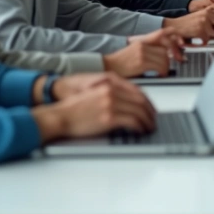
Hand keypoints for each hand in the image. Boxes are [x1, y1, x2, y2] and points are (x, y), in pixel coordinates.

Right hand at [31, 75, 155, 141]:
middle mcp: (112, 91)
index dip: (147, 101)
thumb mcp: (94, 93)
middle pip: (141, 100)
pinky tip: (141, 130)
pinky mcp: (108, 118)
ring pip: (139, 111)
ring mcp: (111, 104)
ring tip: (149, 127)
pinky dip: (140, 126)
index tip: (150, 108)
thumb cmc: (74, 109)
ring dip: (147, 121)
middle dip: (150, 112)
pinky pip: (132, 121)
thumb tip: (128, 103)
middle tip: (153, 119)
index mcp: (109, 84)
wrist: (60, 116)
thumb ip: (111, 94)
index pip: (137, 91)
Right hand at [105, 29, 183, 76]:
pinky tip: (160, 75)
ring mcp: (142, 52)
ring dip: (167, 66)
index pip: (163, 33)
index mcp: (142, 41)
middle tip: (178, 61)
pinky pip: (160, 65)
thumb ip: (149, 51)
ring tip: (164, 72)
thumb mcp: (134, 52)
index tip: (182, 44)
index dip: (174, 38)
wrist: (107, 67)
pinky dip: (163, 71)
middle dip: (175, 55)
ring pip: (165, 57)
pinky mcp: (141, 62)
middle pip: (166, 48)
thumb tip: (165, 55)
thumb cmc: (121, 63)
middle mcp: (143, 44)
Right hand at [163, 7, 213, 41]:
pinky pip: (209, 39)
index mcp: (208, 10)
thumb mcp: (200, 16)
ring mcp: (205, 22)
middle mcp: (208, 14)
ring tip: (207, 38)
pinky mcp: (201, 30)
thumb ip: (211, 18)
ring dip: (213, 38)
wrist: (174, 26)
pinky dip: (205, 42)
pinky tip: (201, 40)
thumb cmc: (186, 23)